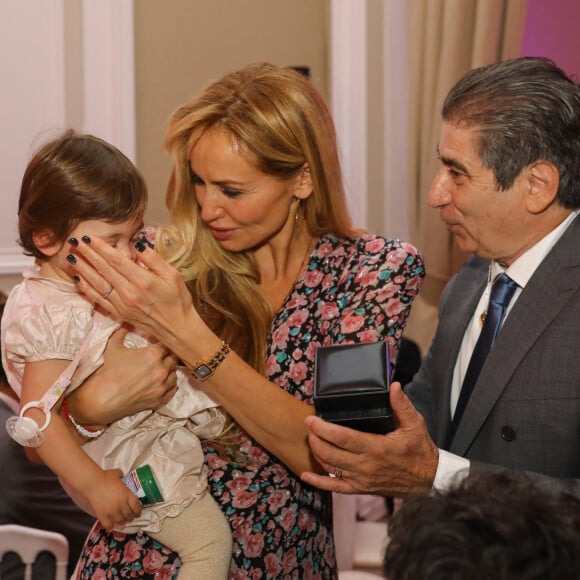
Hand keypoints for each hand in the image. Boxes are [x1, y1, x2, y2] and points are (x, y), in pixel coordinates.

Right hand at [67, 327, 177, 425]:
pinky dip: (170, 385)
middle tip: (162, 355)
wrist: (101, 398)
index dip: (164, 343)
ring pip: (175, 374)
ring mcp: (162, 387)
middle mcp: (162, 370)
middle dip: (168, 355)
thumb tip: (126, 322)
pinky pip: (172, 390)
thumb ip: (122, 331)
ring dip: (170, 370)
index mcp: (154, 355)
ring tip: (162, 368)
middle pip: (174, 358)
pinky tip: (164, 381)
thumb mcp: (113, 346)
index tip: (159, 343)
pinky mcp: (159, 400)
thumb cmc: (107, 372)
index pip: (168, 344)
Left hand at [69, 235, 198, 351]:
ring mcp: (122, 304)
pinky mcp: (119, 313)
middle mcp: (129, 292)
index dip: (101, 248)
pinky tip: (79, 278)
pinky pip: (99, 299)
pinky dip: (87, 288)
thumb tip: (137, 245)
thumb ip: (154, 259)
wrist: (177, 328)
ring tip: (71, 256)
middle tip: (75, 241)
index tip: (90, 237)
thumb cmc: (178, 300)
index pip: (116, 260)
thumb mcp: (173, 275)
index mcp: (143, 280)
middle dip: (88, 254)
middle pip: (104, 269)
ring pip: (97, 283)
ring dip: (83, 269)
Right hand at [85, 468, 141, 530]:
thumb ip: (122, 476)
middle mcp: (122, 505)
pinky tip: (112, 525)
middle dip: (131, 517)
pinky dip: (111, 526)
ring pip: (120, 521)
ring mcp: (112, 512)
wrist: (92, 483)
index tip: (138, 512)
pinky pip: (109, 525)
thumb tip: (122, 476)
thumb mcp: (117, 474)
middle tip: (131, 517)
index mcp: (127, 495)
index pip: (137, 507)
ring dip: (123, 522)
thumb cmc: (105, 477)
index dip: (138, 511)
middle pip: (129, 515)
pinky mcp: (102, 516)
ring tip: (123, 521)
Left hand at [301, 382, 438, 495]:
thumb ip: (402, 405)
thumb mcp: (415, 424)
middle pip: (330, 453)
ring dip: (316, 454)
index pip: (342, 437)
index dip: (323, 428)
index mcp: (376, 448)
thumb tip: (393, 386)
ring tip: (311, 439)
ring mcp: (362, 479)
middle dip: (315, 439)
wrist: (429, 479)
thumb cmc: (420, 450)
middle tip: (309, 426)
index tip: (311, 419)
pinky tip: (306, 475)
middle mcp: (366, 466)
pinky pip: (336, 488)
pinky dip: (319, 482)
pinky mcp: (362, 489)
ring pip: (330, 468)